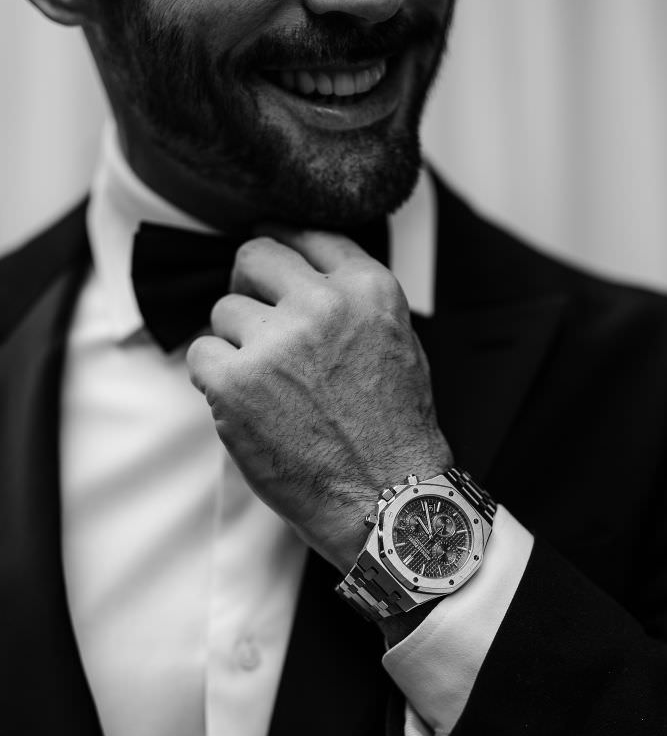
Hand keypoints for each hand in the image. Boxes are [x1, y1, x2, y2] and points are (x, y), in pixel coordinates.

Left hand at [187, 227, 452, 572]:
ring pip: (223, 311)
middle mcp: (322, 305)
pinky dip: (213, 379)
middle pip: (254, 257)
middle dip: (248, 285)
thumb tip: (302, 271)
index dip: (281, 245)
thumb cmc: (394, 432)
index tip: (266, 263)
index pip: (308, 235)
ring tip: (269, 389)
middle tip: (253, 322)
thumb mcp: (398, 342)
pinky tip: (244, 405)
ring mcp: (276, 342)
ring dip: (236, 345)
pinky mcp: (236, 383)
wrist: (389, 500)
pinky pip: (200, 354)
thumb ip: (353, 301)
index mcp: (368, 289)